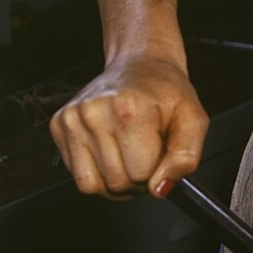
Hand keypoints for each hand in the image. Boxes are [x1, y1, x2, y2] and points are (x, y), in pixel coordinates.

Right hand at [49, 57, 208, 200]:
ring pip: (91, 186)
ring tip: (129, 155)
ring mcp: (73, 118)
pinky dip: (97, 171)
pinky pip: (77, 175)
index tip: (161, 154)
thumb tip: (162, 188)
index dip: (158, 172)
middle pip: (116, 183)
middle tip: (146, 155)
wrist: (141, 64)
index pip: (142, 174)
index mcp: (130, 109)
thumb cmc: (166, 91)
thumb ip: (186, 157)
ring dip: (115, 181)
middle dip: (137, 179)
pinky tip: (111, 149)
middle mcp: (95, 112)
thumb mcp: (193, 119)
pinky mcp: (59, 125)